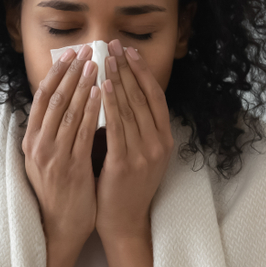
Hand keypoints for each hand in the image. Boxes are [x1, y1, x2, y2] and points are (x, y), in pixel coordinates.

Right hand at [22, 44, 101, 247]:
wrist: (59, 227)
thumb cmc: (59, 192)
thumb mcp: (46, 159)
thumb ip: (52, 133)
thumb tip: (64, 103)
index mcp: (30, 141)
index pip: (41, 98)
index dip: (56, 74)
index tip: (69, 55)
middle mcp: (38, 145)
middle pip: (53, 99)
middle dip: (71, 72)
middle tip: (87, 51)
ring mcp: (53, 156)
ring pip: (68, 111)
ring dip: (83, 85)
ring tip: (97, 65)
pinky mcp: (70, 167)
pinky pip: (82, 132)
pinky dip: (92, 110)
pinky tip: (102, 94)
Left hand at [96, 39, 173, 241]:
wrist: (124, 221)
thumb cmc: (125, 185)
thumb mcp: (139, 152)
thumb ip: (133, 126)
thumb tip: (118, 91)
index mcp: (164, 139)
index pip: (155, 96)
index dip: (142, 71)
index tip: (128, 51)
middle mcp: (159, 144)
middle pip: (142, 97)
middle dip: (126, 69)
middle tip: (113, 45)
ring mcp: (144, 154)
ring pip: (130, 108)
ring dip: (117, 80)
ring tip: (105, 59)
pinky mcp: (126, 164)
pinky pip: (117, 127)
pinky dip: (110, 105)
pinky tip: (101, 87)